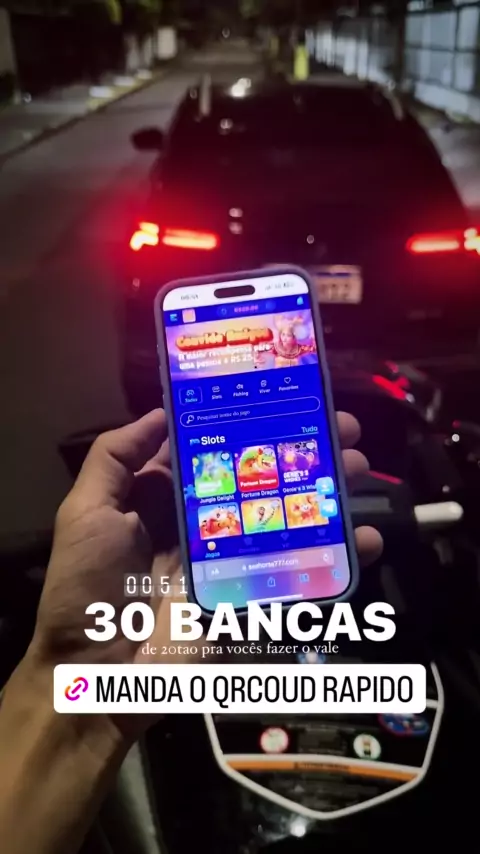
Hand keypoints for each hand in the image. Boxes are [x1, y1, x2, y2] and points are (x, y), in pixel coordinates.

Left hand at [30, 410, 381, 719]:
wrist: (97, 674)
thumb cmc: (86, 585)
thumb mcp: (86, 510)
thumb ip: (114, 457)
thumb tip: (160, 413)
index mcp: (165, 499)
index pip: (215, 452)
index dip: (248, 426)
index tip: (284, 400)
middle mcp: (203, 523)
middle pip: (261, 479)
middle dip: (300, 453)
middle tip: (340, 429)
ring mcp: (231, 560)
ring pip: (287, 518)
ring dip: (326, 494)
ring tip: (357, 467)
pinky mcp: (249, 597)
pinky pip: (297, 574)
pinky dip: (335, 559)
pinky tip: (363, 539)